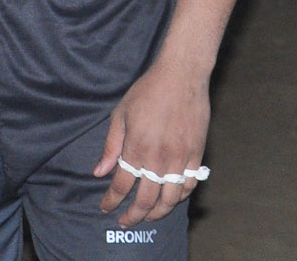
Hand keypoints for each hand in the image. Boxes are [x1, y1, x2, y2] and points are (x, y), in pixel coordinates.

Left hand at [93, 60, 210, 226]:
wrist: (182, 75)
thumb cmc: (148, 91)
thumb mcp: (121, 114)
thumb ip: (111, 146)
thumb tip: (99, 172)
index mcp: (137, 147)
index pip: (121, 186)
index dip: (111, 201)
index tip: (105, 208)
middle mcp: (158, 158)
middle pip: (145, 200)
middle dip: (133, 216)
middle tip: (126, 221)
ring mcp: (180, 158)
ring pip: (170, 199)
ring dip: (158, 212)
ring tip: (149, 215)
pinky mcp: (197, 153)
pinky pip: (190, 184)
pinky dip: (180, 196)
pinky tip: (172, 197)